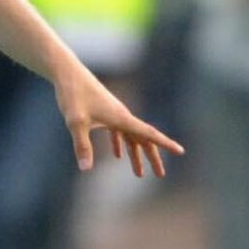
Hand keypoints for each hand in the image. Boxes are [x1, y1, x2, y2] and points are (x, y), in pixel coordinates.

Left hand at [54, 56, 181, 177]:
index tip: (180, 151)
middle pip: (143, 138)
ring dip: (136, 154)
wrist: (67, 73)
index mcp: (121, 118)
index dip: (165, 143)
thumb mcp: (76, 123)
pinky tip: (118, 155)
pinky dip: (120, 143)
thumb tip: (86, 169)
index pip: (149, 133)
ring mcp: (113, 113)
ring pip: (130, 136)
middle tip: (161, 175)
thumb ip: (82, 146)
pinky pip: (117, 131)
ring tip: (139, 174)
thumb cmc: (73, 96)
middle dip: (152, 157)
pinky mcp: (103, 111)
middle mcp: (121, 115)